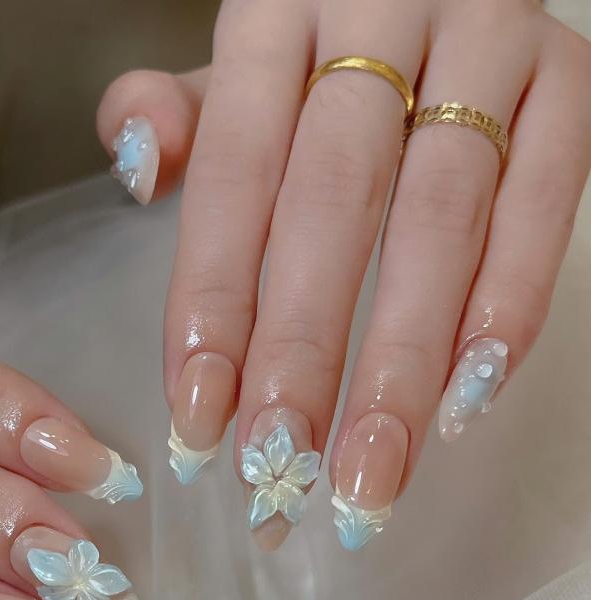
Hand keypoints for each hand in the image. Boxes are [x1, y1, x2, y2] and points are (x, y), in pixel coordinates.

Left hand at [98, 0, 590, 550]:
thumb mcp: (238, 72)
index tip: (198, 418)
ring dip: (402, 361)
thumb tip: (135, 163)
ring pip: (441, 219)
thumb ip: (180, 116)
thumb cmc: (317, 55)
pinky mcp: (566, 83)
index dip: (213, 302)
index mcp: (274, 17)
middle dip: (303, 351)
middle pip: (333, 204)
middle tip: (282, 466)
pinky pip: (547, 202)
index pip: (232, 175)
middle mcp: (380, 14)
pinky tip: (463, 399)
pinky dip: (508, 306)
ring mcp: (486, 44)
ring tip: (369, 469)